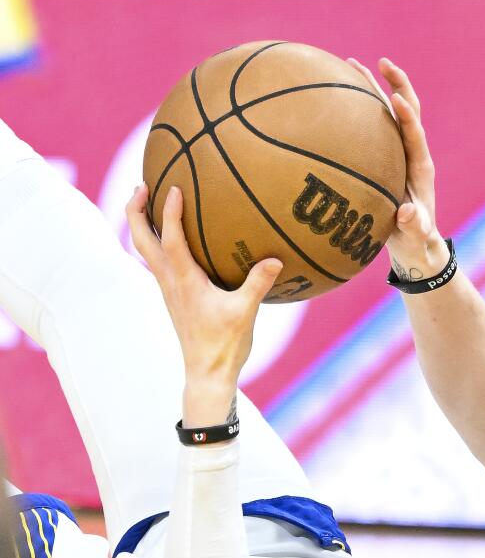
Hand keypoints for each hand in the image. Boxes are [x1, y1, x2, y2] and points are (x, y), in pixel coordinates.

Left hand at [126, 184, 279, 421]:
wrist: (206, 372)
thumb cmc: (225, 345)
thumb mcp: (246, 313)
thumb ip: (257, 284)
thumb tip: (275, 259)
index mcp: (184, 281)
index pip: (170, 239)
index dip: (170, 212)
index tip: (173, 187)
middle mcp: (169, 281)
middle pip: (140, 239)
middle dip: (136, 210)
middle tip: (142, 185)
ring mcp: (168, 289)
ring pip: (144, 249)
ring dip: (142, 224)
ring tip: (150, 203)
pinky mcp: (174, 296)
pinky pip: (158, 261)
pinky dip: (157, 241)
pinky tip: (174, 239)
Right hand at [347, 56, 448, 278]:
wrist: (416, 243)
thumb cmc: (414, 239)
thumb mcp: (414, 235)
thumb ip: (412, 225)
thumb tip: (406, 214)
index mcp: (420, 167)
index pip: (415, 134)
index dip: (407, 116)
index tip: (396, 98)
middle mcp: (411, 152)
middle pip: (407, 109)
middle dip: (397, 83)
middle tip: (382, 61)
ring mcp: (398, 151)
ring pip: (388, 111)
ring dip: (374, 86)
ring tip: (351, 63)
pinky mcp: (385, 155)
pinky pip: (373, 125)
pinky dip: (359, 107)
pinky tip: (335, 94)